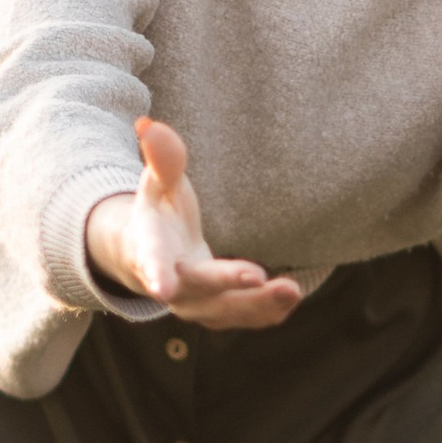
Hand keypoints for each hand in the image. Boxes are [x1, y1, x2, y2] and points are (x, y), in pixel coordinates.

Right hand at [85, 118, 301, 330]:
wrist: (152, 259)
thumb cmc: (158, 214)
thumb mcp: (157, 184)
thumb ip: (161, 160)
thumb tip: (148, 124)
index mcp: (149, 250)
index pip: (152, 261)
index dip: (156, 273)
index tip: (162, 288)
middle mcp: (171, 286)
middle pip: (199, 287)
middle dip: (226, 283)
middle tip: (257, 276)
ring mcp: (195, 306)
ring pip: (225, 311)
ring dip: (258, 305)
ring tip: (293, 291)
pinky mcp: (217, 314)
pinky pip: (243, 319)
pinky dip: (267, 313)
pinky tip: (291, 299)